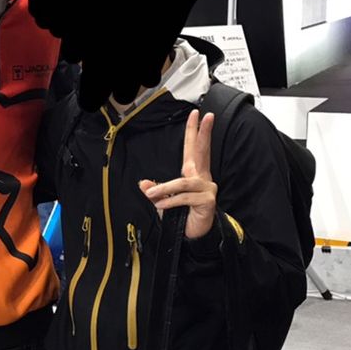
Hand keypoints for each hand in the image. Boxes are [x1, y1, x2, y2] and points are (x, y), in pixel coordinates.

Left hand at [139, 110, 216, 240]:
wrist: (195, 235)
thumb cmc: (183, 216)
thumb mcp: (164, 201)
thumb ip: (156, 190)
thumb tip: (143, 183)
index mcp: (194, 174)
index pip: (194, 148)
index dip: (194, 131)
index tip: (196, 115)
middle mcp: (202, 178)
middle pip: (202, 150)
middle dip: (203, 133)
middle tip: (205, 116)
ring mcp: (207, 188)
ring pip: (183, 182)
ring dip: (164, 189)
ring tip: (151, 194)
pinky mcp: (207, 200)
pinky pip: (184, 197)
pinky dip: (170, 201)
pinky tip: (161, 206)